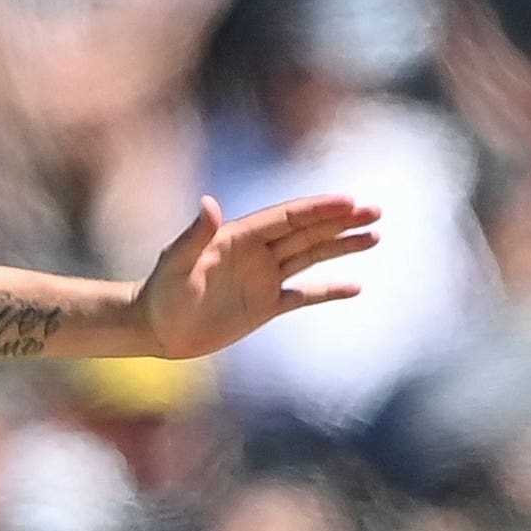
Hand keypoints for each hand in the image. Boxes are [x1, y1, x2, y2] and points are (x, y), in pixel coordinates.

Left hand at [133, 194, 380, 359]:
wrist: (155, 328)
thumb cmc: (161, 292)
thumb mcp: (176, 263)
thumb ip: (194, 235)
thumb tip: (209, 203)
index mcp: (240, 236)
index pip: (288, 218)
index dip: (319, 209)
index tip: (350, 202)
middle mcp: (257, 253)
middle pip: (308, 232)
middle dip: (342, 221)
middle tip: (376, 211)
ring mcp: (264, 278)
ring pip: (312, 256)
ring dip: (342, 246)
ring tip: (375, 236)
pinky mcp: (266, 305)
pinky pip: (304, 295)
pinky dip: (328, 291)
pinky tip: (355, 287)